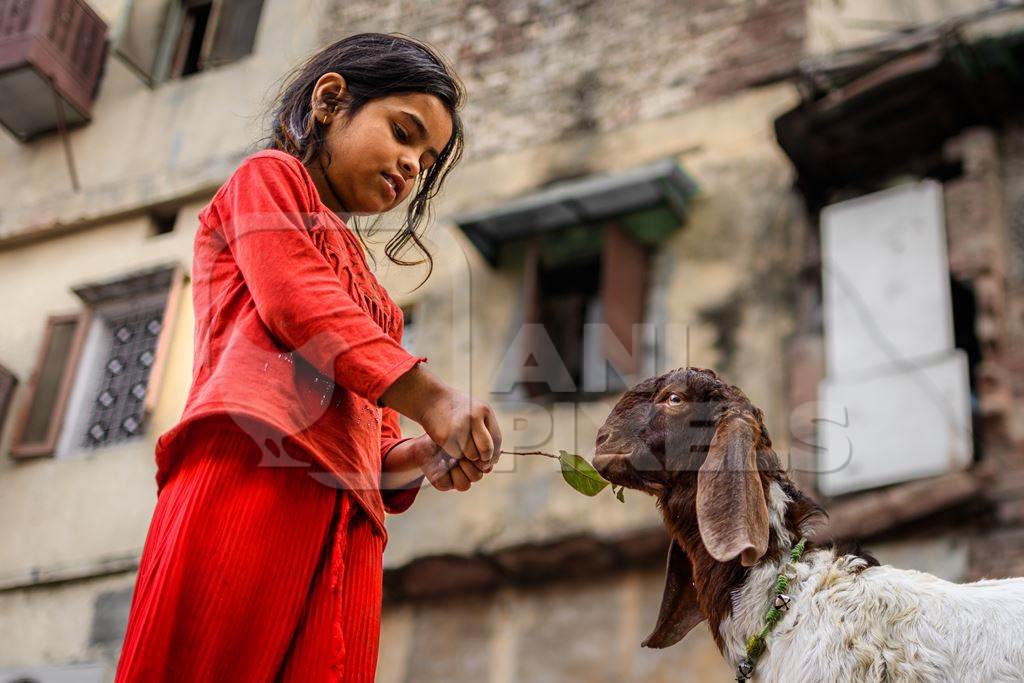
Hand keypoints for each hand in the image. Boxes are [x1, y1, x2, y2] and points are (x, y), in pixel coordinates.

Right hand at [379, 366, 502, 481]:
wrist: (431, 399)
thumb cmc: (455, 407)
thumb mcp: (476, 410)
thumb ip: (486, 429)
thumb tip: (495, 456)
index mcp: (485, 410)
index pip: (496, 439)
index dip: (494, 452)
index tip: (488, 458)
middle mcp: (474, 417)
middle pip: (486, 449)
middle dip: (483, 458)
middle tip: (478, 460)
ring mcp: (460, 427)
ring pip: (472, 454)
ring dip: (468, 456)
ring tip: (462, 447)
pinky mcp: (446, 436)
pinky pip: (457, 454)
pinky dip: (455, 453)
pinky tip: (451, 444)